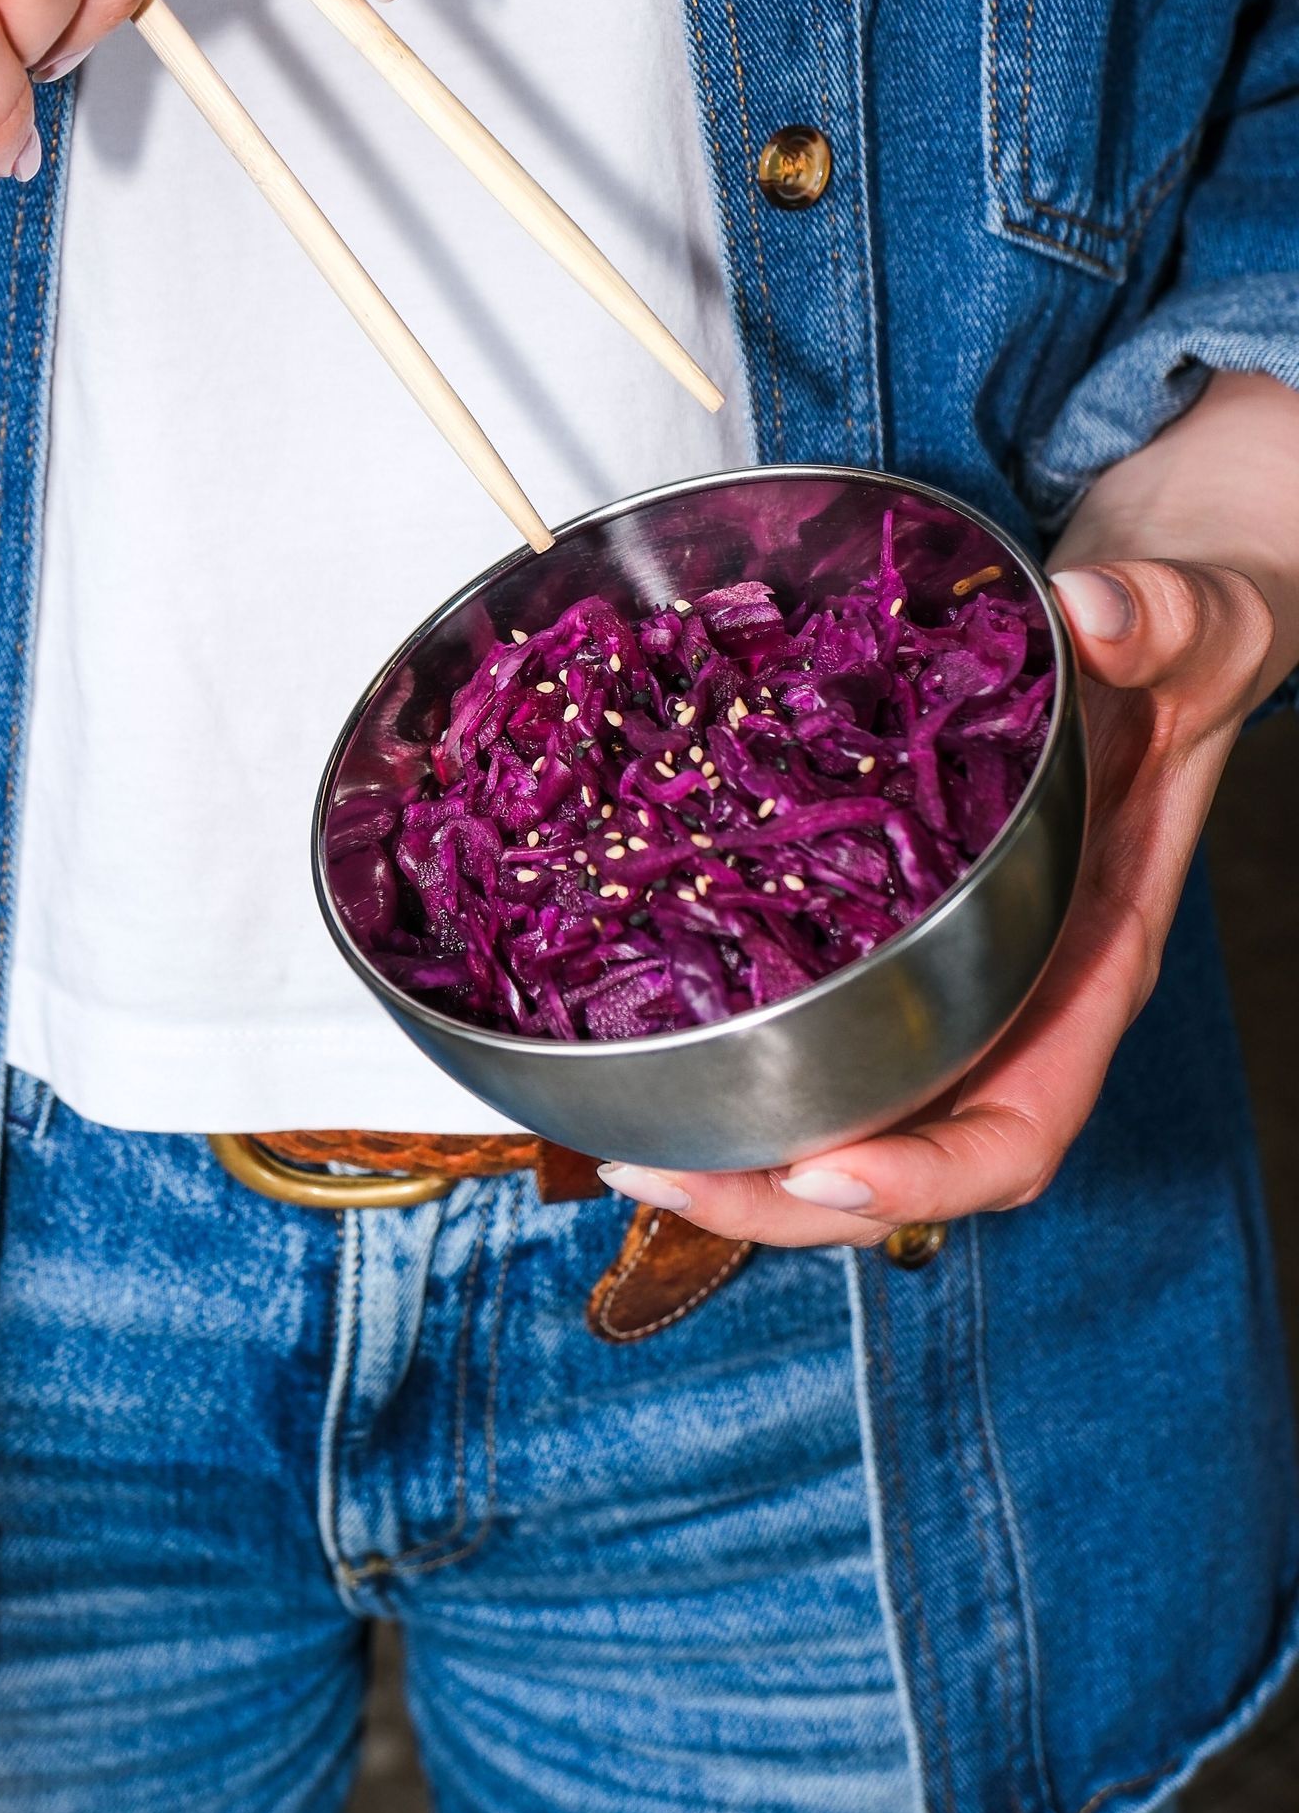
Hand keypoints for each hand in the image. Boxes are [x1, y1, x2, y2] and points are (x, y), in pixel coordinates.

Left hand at [599, 374, 1298, 1246]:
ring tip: (623, 1147)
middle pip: (897, 1156)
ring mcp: (938, 980)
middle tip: (654, 1168)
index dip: (924, 1168)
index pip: (1016, 1127)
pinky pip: (804, 1026)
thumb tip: (1097, 618)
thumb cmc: (1174, 656)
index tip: (823, 1167)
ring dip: (735, 1152)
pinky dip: (725, 1055)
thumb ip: (1159, 625)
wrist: (1136, 637)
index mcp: (1087, 971)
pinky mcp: (878, 934)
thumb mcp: (1190, 630)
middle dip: (777, 1193)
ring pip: (839, 1114)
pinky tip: (634, 1041)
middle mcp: (1007, 1002)